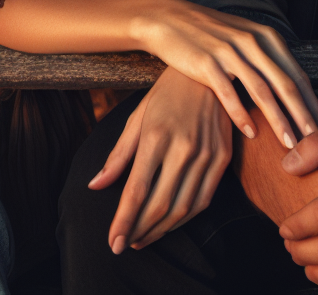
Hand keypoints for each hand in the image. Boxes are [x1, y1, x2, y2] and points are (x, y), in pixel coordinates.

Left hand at [89, 69, 231, 253]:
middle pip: (159, 205)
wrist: (209, 72)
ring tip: (144, 238)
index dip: (123, 222)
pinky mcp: (223, 156)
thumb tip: (95, 186)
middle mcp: (182, 147)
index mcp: (155, 135)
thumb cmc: (166, 94)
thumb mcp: (138, 117)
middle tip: (126, 244)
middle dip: (140, 231)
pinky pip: (204, 199)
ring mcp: (206, 153)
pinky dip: (186, 218)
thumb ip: (118, 155)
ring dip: (162, 230)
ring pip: (183, 208)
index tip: (114, 244)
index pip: (136, 190)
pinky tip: (171, 222)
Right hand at [133, 0, 317, 148]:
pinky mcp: (207, 63)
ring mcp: (230, 52)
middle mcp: (252, 42)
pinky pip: (230, 93)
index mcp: (265, 37)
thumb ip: (268, 58)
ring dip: (279, 120)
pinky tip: (251, 134)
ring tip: (291, 145)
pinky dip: (242, 115)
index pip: (297, 74)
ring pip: (262, 91)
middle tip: (316, 142)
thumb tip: (292, 87)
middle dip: (303, 116)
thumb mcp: (245, 38)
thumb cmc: (210, 35)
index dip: (313, 102)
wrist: (170, 21)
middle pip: (285, 84)